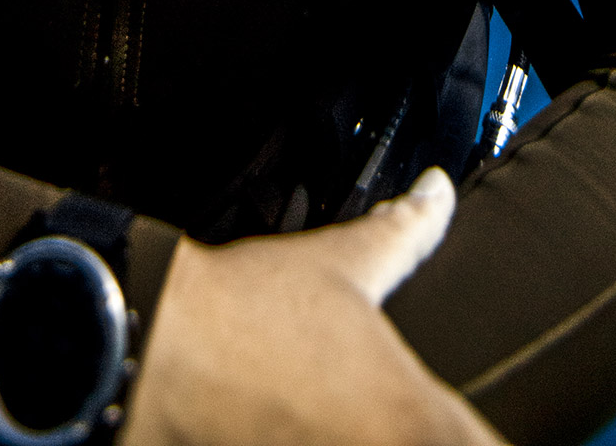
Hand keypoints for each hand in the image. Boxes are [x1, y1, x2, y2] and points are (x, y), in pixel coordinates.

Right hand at [125, 167, 500, 445]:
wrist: (146, 344)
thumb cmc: (238, 311)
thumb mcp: (341, 262)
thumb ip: (404, 232)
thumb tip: (438, 193)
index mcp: (406, 412)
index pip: (469, 440)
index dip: (467, 430)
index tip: (446, 415)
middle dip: (425, 434)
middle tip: (382, 410)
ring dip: (365, 441)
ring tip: (339, 423)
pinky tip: (302, 435)